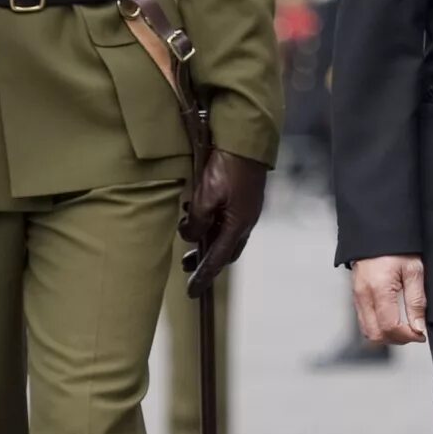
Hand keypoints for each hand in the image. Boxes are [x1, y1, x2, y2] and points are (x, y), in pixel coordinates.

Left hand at [178, 149, 267, 292]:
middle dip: (206, 260)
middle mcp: (245, 221)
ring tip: (188, 234)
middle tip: (186, 264)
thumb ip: (197, 221)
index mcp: (238, 225)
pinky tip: (197, 212)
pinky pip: (227, 219)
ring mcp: (246, 209)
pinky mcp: (243, 198)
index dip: (204, 276)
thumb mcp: (205, 196)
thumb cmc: (227, 166)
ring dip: (207, 239)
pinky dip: (211, 223)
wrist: (247, 140)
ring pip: (225, 234)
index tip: (192, 292)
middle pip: (225, 251)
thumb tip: (192, 236)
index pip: (218, 259)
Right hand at [350, 254, 427, 344]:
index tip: (421, 334)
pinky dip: (379, 327)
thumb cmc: (396, 247)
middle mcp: (363, 295)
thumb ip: (417, 301)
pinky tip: (393, 320)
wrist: (377, 232)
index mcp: (378, 288)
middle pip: (375, 335)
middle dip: (397, 339)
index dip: (407, 336)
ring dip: (387, 335)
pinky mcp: (356, 296)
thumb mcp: (414, 270)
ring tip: (404, 328)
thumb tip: (419, 327)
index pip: (389, 327)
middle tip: (414, 333)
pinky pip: (364, 321)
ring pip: (368, 332)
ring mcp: (357, 297)